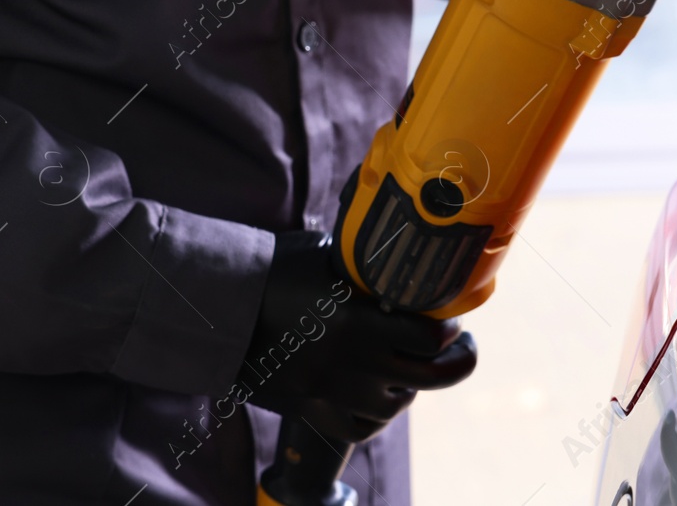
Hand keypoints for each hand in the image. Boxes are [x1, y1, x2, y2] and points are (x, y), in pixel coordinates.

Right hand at [242, 232, 476, 441]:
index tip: (451, 321)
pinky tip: (380, 395)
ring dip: (410, 386)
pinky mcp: (310, 410)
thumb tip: (397, 248)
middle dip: (454, 361)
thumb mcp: (325, 255)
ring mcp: (330, 393)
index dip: (450, 331)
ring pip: (395, 405)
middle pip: (428, 378)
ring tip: (412, 366)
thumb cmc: (271, 270)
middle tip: (460, 347)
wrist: (216, 309)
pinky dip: (376, 414)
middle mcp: (350, 365)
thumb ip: (364, 264)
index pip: (430, 339)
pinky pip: (359, 427)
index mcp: (357, 324)